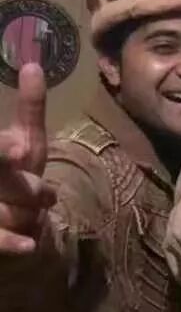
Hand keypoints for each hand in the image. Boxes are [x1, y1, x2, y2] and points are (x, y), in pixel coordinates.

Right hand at [0, 63, 55, 254]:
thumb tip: (33, 66)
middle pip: (4, 181)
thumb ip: (29, 109)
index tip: (20, 153)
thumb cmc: (16, 176)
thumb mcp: (25, 141)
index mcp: (0, 153)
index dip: (3, 153)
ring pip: (5, 212)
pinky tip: (30, 245)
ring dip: (26, 213)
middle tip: (45, 194)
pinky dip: (12, 243)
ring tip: (39, 209)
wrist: (8, 221)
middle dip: (26, 188)